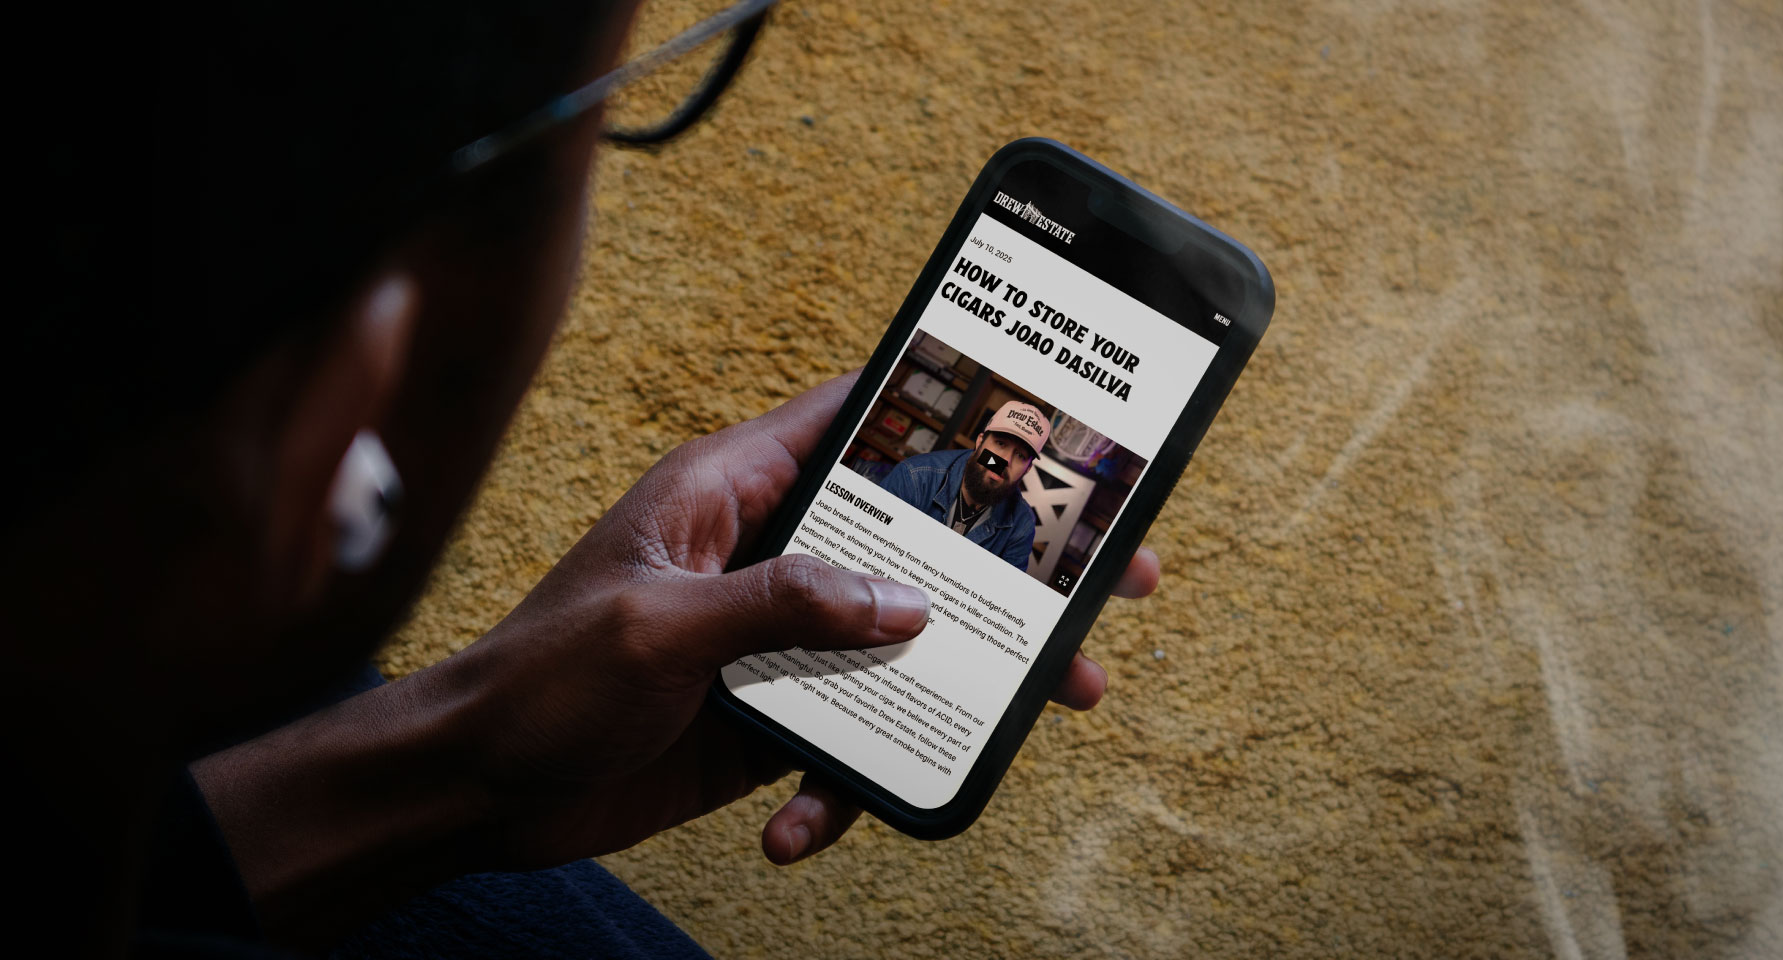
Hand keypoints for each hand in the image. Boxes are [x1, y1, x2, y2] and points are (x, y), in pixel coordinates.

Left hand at [459, 370, 1158, 865]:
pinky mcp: (767, 715)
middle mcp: (763, 555)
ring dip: (961, 681)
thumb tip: (901, 605)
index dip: (944, 410)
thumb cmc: (538, 677)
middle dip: (1004, 565)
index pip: (851, 421)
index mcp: (728, 491)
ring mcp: (771, 638)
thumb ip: (782, 602)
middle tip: (1105, 578)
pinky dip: (841, 786)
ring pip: (897, 646)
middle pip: (909, 543)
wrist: (473, 788)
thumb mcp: (660, 625)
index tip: (1037, 416)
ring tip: (1045, 704)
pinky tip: (800, 828)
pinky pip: (842, 739)